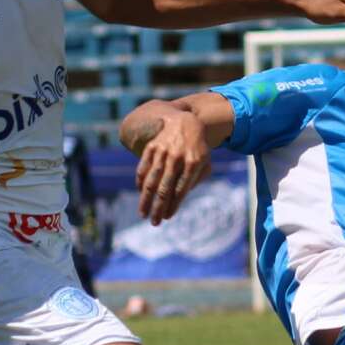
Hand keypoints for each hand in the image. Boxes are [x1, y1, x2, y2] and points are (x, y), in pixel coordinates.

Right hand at [133, 105, 209, 225]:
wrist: (186, 122)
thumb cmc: (197, 148)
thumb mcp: (205, 163)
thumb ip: (196, 181)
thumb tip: (179, 199)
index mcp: (194, 164)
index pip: (181, 191)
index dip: (173, 206)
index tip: (167, 217)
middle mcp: (177, 158)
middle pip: (165, 189)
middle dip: (158, 208)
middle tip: (154, 222)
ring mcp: (163, 152)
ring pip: (151, 180)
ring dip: (145, 199)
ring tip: (142, 213)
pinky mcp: (152, 147)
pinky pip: (143, 167)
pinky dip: (140, 181)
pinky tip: (140, 192)